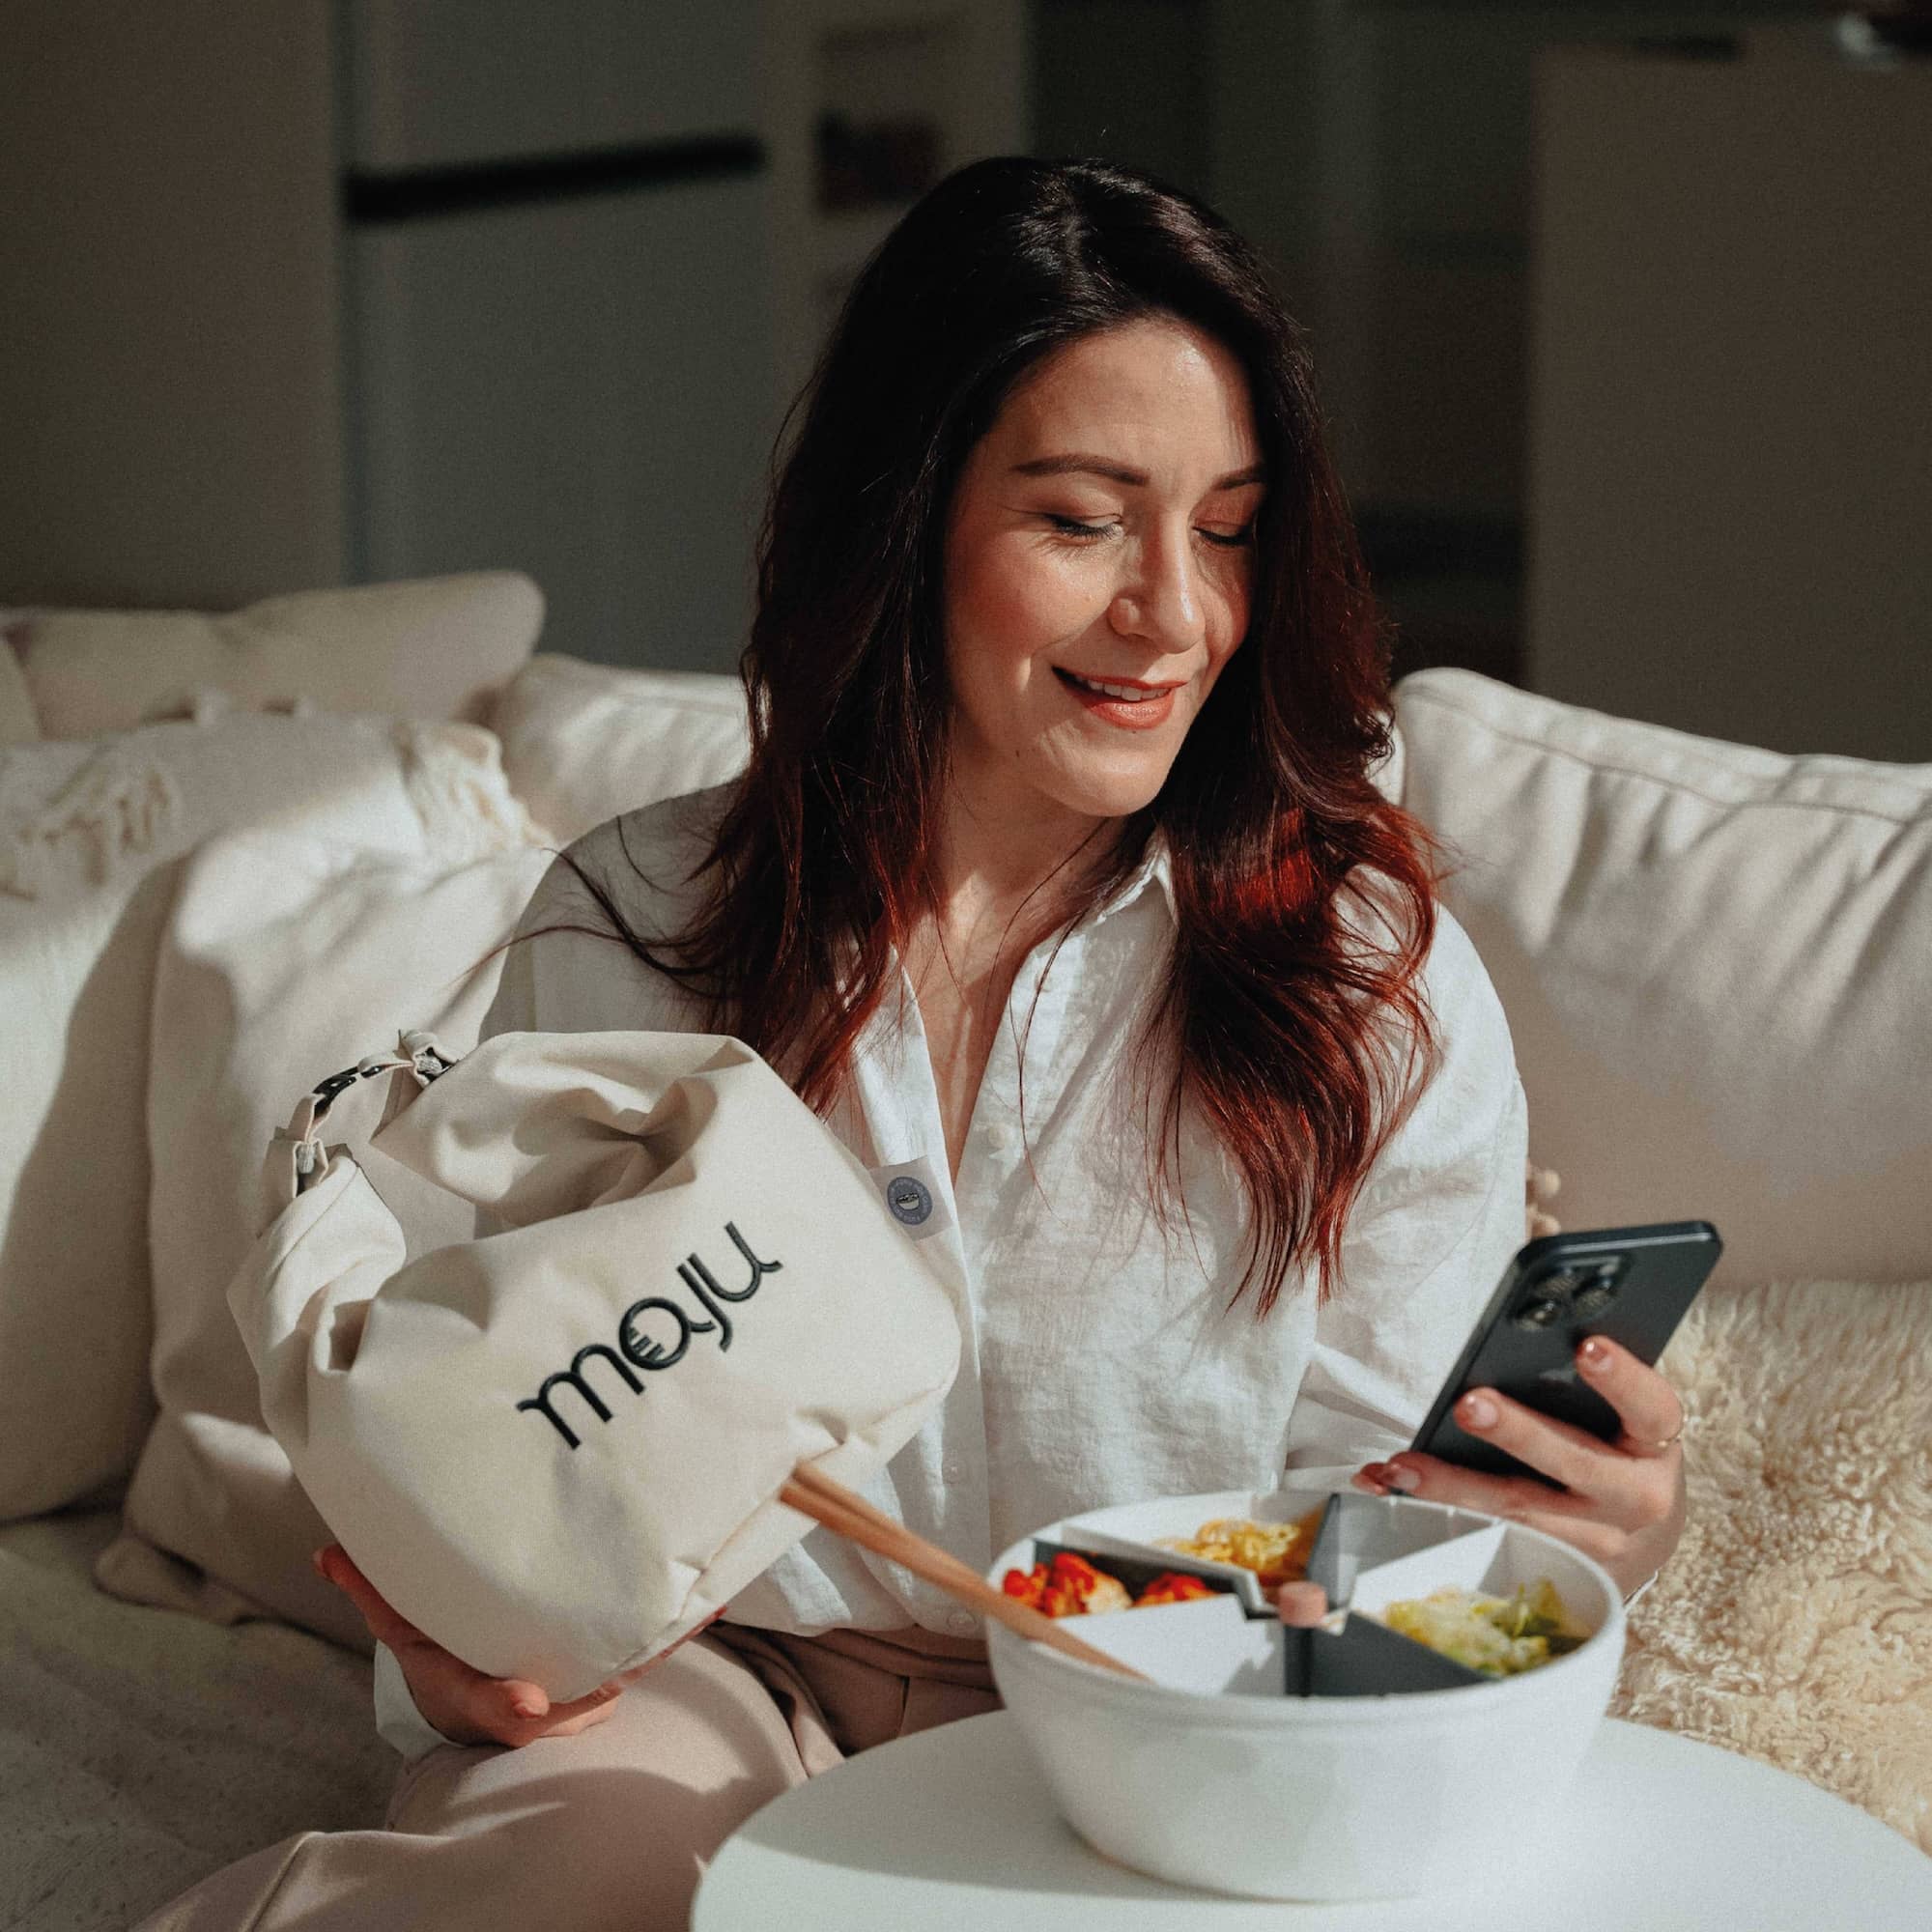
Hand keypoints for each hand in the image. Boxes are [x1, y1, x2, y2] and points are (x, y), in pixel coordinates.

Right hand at [315, 1545, 721, 1747]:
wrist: (480, 1687)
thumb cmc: (447, 1656)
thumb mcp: (406, 1626)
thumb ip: (372, 1590)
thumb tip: (329, 1551)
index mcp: (484, 1692)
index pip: (494, 1708)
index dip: (508, 1706)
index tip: (524, 1701)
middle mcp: (537, 1701)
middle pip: (579, 1697)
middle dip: (612, 1674)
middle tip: (642, 1640)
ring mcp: (578, 1688)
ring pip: (624, 1672)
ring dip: (663, 1640)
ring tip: (701, 1600)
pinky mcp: (609, 1665)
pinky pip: (647, 1648)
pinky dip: (679, 1627)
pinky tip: (713, 1600)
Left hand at [1351, 1335, 1686, 1598]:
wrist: (1643, 1546)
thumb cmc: (1619, 1460)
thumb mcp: (1625, 1428)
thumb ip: (1587, 1395)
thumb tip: (1518, 1346)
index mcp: (1655, 1448)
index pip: (1649, 1407)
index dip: (1621, 1378)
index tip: (1586, 1346)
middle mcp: (1634, 1500)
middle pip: (1571, 1462)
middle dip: (1515, 1432)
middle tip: (1468, 1404)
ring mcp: (1596, 1544)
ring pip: (1518, 1512)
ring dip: (1452, 1486)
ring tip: (1400, 1464)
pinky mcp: (1555, 1571)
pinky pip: (1486, 1540)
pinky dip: (1433, 1512)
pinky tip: (1390, 1487)